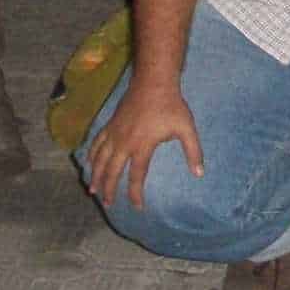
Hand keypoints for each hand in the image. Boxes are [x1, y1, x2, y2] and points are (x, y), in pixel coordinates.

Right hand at [84, 81, 203, 211]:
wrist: (153, 82)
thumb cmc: (171, 106)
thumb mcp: (186, 128)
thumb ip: (193, 152)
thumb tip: (199, 174)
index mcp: (142, 146)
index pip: (136, 176)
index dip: (135, 194)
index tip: (137, 207)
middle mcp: (124, 143)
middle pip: (112, 171)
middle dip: (109, 189)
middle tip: (107, 203)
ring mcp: (115, 133)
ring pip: (100, 159)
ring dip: (96, 176)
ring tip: (92, 190)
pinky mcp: (110, 124)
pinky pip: (97, 143)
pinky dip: (91, 155)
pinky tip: (89, 163)